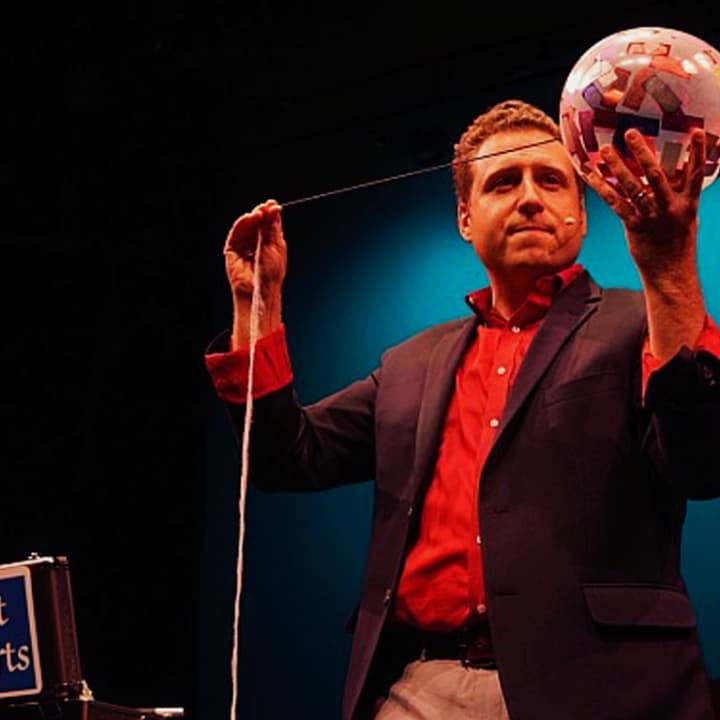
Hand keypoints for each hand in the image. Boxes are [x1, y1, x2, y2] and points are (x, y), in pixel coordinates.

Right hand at [224, 199, 286, 347]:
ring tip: (258, 213)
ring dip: (251, 217)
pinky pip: (235, 234)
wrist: (261, 289)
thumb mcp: (275, 246)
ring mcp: (244, 246)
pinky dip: (241, 224)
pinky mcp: (233, 250)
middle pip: (257, 223)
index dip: (269, 213)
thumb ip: (272, 227)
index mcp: (270, 242)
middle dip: (261, 213)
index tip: (273, 204)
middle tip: (265, 206)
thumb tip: (274, 208)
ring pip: (246, 226)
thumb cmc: (271, 273)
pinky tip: (248, 219)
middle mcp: (256, 243)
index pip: (268, 223)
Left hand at [584, 128, 705, 281]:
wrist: (671, 273)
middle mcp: (670, 207)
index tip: (695, 130)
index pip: (695, 173)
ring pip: (632, 187)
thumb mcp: (686, 218)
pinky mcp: (634, 226)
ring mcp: (651, 217)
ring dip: (617, 167)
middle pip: (656, 174)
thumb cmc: (677, 245)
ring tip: (606, 151)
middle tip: (630, 134)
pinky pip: (616, 203)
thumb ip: (680, 197)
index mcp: (688, 204)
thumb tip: (675, 175)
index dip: (697, 151)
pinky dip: (603, 188)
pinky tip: (593, 176)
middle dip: (642, 152)